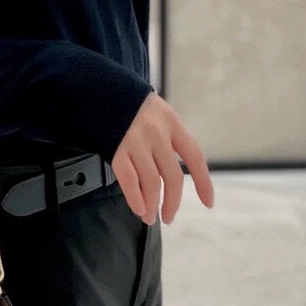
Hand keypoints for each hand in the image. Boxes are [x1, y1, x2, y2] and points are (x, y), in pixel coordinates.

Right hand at [112, 92, 214, 224]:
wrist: (97, 88)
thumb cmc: (128, 104)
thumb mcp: (156, 112)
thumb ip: (167, 137)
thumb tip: (171, 172)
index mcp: (171, 123)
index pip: (194, 156)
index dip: (203, 182)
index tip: (208, 202)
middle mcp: (157, 133)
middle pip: (172, 176)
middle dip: (172, 202)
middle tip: (168, 216)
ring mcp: (135, 141)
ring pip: (150, 182)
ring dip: (152, 205)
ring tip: (149, 217)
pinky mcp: (115, 148)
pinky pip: (128, 179)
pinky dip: (135, 198)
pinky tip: (138, 209)